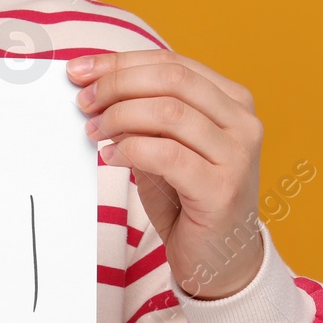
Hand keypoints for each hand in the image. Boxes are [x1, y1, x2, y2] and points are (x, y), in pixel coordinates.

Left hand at [68, 49, 263, 299]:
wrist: (218, 259)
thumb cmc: (187, 199)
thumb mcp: (165, 146)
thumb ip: (142, 116)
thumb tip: (93, 87)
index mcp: (232, 100)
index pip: (172, 63)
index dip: (121, 62)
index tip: (80, 70)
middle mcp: (242, 121)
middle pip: (170, 79)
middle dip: (117, 84)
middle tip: (83, 101)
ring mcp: (237, 154)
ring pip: (168, 112)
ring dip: (120, 116)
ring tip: (94, 131)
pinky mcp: (221, 188)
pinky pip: (166, 154)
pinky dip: (131, 150)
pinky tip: (111, 157)